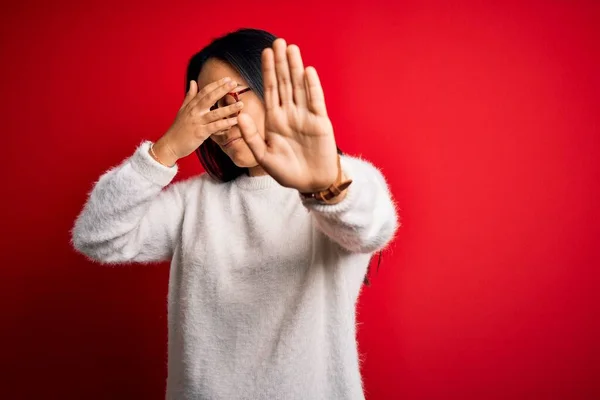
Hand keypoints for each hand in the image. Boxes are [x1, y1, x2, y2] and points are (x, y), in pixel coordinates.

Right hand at [153, 77, 243, 165]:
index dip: (216, 84)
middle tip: (234, 83)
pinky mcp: (200, 133)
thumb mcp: (182, 110)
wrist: (170, 145)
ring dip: (228, 108)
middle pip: (210, 97)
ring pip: (215, 113)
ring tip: (240, 104)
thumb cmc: (178, 129)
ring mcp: (197, 122)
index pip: (205, 91)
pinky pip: (214, 127)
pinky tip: (234, 121)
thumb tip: (193, 81)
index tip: (227, 79)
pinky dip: (225, 124)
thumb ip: (190, 96)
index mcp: (191, 105)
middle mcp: (194, 111)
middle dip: (222, 89)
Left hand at [237, 38, 338, 191]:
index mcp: (275, 120)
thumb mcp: (264, 156)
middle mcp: (290, 114)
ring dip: (295, 68)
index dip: (267, 71)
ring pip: (299, 87)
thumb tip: (240, 114)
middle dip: (280, 63)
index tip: (264, 53)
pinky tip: (307, 71)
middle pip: (285, 83)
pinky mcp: (320, 121)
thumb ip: (251, 136)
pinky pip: (315, 100)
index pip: (270, 90)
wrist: (311, 183)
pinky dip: (311, 86)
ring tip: (291, 48)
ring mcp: (305, 116)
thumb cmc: (287, 172)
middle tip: (278, 41)